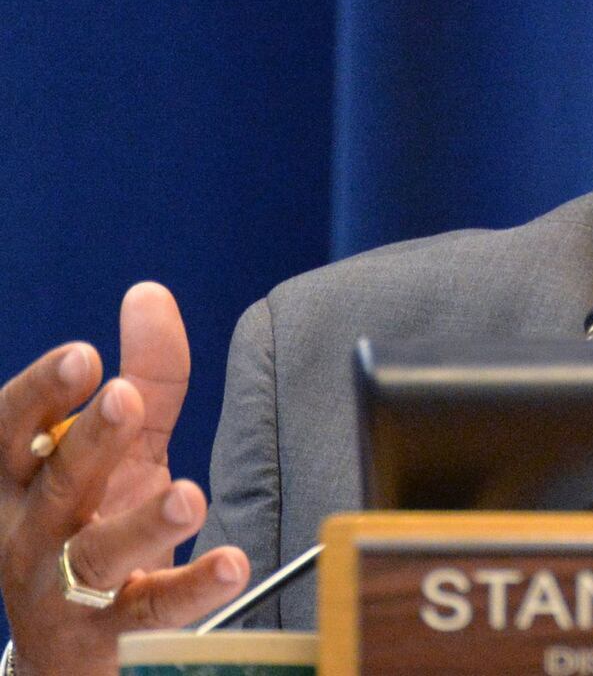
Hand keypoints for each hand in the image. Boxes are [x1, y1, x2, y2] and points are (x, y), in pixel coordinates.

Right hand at [0, 283, 248, 675]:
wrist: (70, 650)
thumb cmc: (95, 522)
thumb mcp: (123, 448)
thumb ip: (146, 374)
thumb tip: (148, 292)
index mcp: (20, 481)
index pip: (11, 430)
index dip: (42, 393)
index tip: (84, 353)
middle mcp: (29, 534)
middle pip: (56, 485)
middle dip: (90, 440)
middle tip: (125, 397)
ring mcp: (61, 591)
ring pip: (97, 553)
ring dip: (143, 521)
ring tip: (189, 496)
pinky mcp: (104, 637)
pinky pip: (148, 612)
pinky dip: (189, 588)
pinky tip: (230, 563)